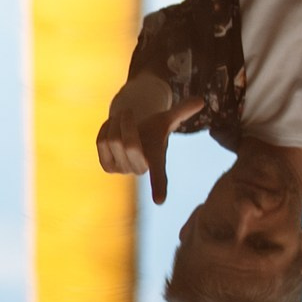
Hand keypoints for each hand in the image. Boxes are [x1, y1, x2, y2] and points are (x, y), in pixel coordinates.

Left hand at [95, 74, 201, 205]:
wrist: (136, 134)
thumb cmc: (154, 129)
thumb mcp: (168, 119)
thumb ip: (183, 111)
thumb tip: (200, 100)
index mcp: (157, 161)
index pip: (160, 175)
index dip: (159, 187)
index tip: (160, 200)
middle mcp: (140, 170)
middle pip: (128, 144)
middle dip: (126, 122)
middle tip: (128, 112)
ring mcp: (122, 171)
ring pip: (111, 141)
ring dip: (114, 123)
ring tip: (120, 118)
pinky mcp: (107, 167)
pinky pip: (101, 142)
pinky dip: (105, 128)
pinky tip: (111, 127)